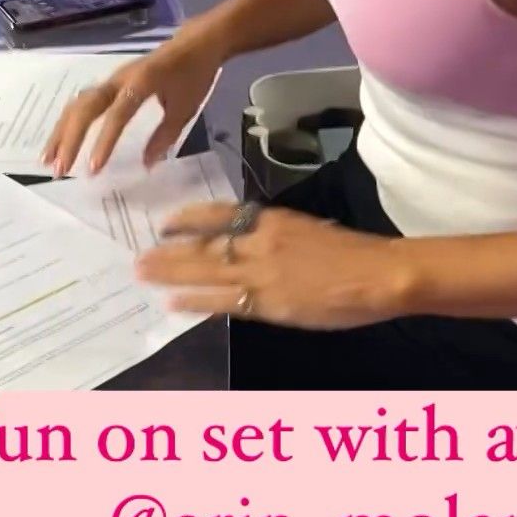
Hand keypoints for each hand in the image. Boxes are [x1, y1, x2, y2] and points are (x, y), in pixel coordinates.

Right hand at [41, 28, 221, 175]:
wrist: (196, 42)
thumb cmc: (193, 75)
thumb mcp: (185, 108)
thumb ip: (164, 136)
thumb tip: (145, 165)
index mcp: (141, 83)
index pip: (117, 115)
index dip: (103, 142)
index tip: (93, 169)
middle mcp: (119, 79)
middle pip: (86, 108)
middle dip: (69, 139)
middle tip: (60, 170)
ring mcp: (111, 79)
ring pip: (78, 104)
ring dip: (61, 131)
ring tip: (48, 160)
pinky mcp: (109, 82)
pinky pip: (83, 102)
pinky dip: (69, 122)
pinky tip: (60, 141)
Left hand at [136, 201, 404, 330]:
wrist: (378, 274)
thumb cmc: (352, 253)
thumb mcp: (310, 230)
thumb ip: (278, 235)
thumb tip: (252, 240)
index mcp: (273, 220)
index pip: (220, 213)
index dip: (188, 218)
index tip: (165, 223)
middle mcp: (260, 241)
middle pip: (205, 244)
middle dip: (169, 250)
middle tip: (138, 254)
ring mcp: (262, 273)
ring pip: (206, 271)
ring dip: (171, 273)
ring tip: (142, 274)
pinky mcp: (268, 303)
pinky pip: (223, 301)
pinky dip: (195, 301)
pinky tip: (172, 303)